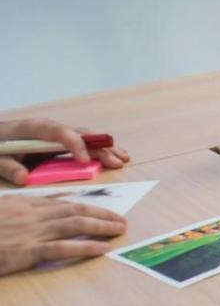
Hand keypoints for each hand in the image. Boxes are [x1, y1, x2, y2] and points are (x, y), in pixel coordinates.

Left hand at [0, 119, 130, 185]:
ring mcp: (55, 133)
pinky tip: (113, 156)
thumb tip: (23, 178)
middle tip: (116, 162)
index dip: (74, 145)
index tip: (84, 162)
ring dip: (105, 147)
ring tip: (123, 159)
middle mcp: (49, 127)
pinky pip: (83, 142)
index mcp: (32, 129)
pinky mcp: (58, 141)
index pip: (58, 132)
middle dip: (99, 147)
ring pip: (85, 136)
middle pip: (79, 133)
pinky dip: (99, 149)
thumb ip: (7, 167)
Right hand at [0, 197, 126, 276]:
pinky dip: (85, 247)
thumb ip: (15, 212)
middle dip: (101, 213)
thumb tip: (31, 216)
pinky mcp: (27, 251)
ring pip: (74, 224)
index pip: (60, 202)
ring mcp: (30, 232)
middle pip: (74, 210)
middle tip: (120, 219)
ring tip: (119, 230)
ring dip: (101, 226)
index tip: (100, 208)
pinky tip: (102, 248)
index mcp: (21, 204)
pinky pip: (63, 248)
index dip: (84, 204)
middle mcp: (29, 214)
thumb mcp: (0, 212)